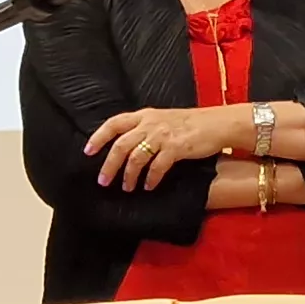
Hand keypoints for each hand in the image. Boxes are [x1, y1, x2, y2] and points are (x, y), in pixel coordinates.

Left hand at [86, 107, 241, 188]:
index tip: (87, 151)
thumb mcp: (162, 120)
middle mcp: (150, 123)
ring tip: (127, 188)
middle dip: (109, 165)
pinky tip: (148, 186)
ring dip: (129, 176)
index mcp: (144, 115)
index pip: (114, 123)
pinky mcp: (176, 147)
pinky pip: (156, 166)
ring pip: (136, 157)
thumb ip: (144, 129)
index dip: (98, 137)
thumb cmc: (190, 124)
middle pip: (121, 145)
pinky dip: (150, 178)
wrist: (217, 124)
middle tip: (103, 181)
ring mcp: (162, 135)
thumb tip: (125, 148)